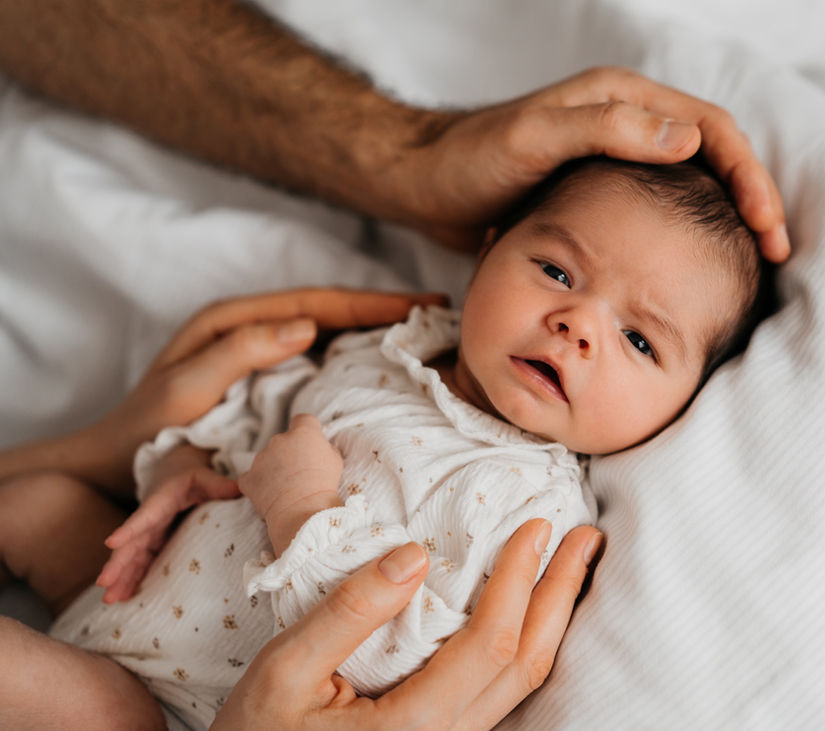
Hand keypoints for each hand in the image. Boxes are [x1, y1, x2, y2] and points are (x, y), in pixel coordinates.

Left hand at [78, 288, 445, 492]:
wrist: (114, 467)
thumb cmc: (145, 430)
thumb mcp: (186, 388)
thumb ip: (240, 351)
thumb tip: (306, 325)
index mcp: (234, 321)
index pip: (315, 304)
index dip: (369, 302)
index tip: (418, 303)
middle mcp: (252, 330)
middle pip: (330, 312)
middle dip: (382, 310)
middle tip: (437, 311)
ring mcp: (261, 356)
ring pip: (330, 335)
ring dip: (375, 331)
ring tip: (424, 333)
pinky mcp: (267, 383)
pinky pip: (320, 364)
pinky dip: (356, 360)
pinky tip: (385, 368)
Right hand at [95, 444, 239, 602]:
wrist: (175, 473)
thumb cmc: (192, 476)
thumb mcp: (205, 476)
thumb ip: (220, 484)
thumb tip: (242, 489)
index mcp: (161, 500)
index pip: (144, 516)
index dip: (129, 529)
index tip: (111, 542)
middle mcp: (150, 519)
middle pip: (132, 542)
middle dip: (118, 563)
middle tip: (104, 583)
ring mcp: (149, 533)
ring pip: (132, 557)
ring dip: (120, 577)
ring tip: (109, 599)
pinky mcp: (153, 542)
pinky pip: (140, 562)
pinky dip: (131, 578)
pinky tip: (123, 597)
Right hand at [212, 519, 602, 729]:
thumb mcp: (285, 669)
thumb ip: (349, 612)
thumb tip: (413, 555)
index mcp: (413, 726)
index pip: (490, 644)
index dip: (520, 581)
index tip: (535, 528)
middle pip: (526, 666)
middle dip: (560, 595)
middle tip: (587, 538)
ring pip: (523, 683)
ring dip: (553, 618)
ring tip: (572, 565)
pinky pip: (503, 690)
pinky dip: (527, 641)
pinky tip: (532, 608)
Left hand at [239, 413, 343, 553]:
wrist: (303, 511)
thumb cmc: (324, 485)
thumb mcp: (335, 460)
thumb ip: (324, 448)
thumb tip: (317, 448)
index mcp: (302, 433)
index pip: (303, 420)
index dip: (306, 430)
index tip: (309, 443)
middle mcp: (279, 440)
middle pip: (283, 441)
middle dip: (289, 453)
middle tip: (300, 472)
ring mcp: (261, 458)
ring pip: (267, 459)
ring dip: (274, 468)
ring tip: (286, 488)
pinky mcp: (249, 477)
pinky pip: (252, 477)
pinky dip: (259, 484)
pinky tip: (270, 495)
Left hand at [393, 67, 788, 260]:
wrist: (424, 185)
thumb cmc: (471, 161)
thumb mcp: (534, 139)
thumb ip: (606, 129)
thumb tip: (690, 136)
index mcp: (622, 99)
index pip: (712, 129)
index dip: (748, 177)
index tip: (768, 229)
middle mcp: (625, 123)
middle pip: (711, 157)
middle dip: (749, 202)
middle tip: (774, 256)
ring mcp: (612, 159)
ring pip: (687, 187)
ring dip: (722, 221)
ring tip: (747, 268)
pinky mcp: (595, 193)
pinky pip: (655, 211)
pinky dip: (683, 235)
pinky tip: (688, 271)